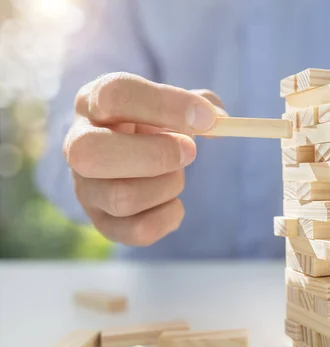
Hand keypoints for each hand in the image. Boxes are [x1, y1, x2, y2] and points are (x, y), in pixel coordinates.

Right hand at [64, 72, 223, 245]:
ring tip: (176, 174)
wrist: (134, 160)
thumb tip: (215, 120)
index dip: (165, 105)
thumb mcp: (173, 103)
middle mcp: (76, 145)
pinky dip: (170, 216)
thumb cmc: (155, 126)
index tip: (206, 119)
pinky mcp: (102, 223)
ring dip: (168, 186)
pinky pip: (139, 230)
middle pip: (92, 153)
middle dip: (157, 155)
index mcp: (92, 101)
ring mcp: (84, 189)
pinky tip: (172, 201)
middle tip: (190, 151)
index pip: (113, 94)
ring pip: (122, 198)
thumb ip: (200, 104)